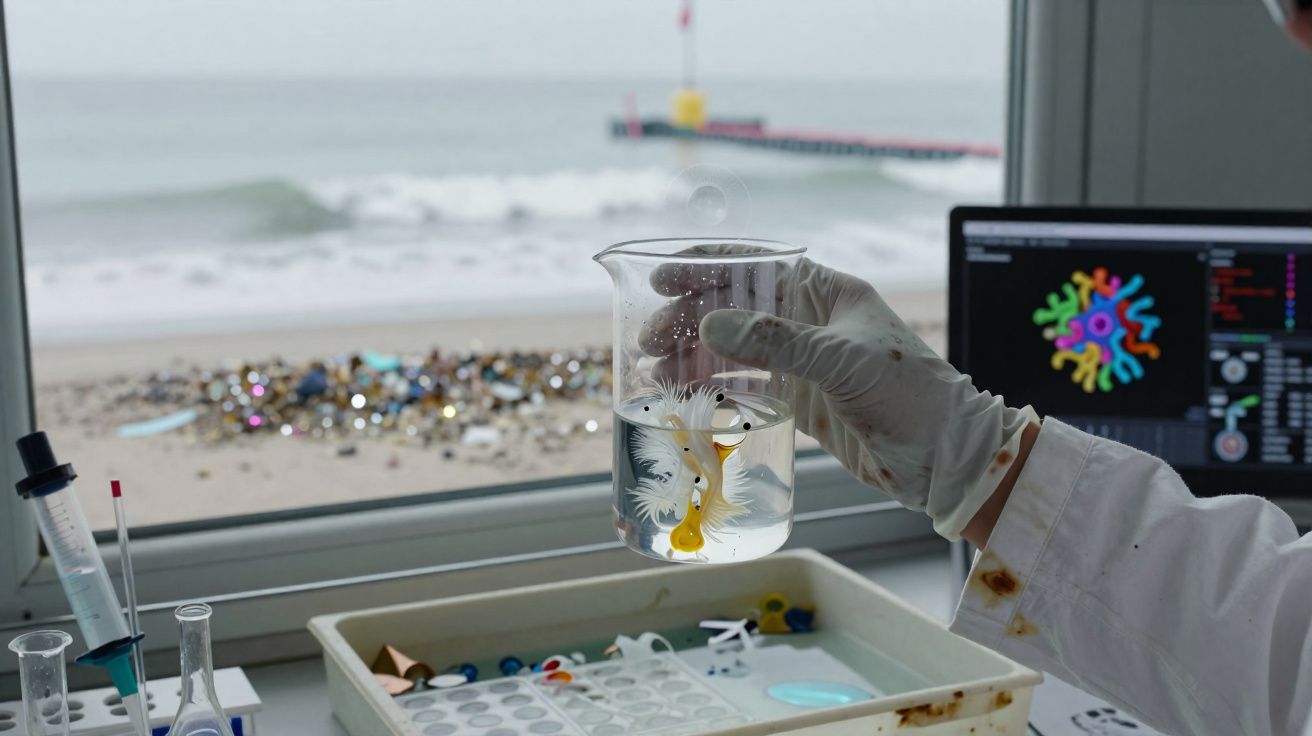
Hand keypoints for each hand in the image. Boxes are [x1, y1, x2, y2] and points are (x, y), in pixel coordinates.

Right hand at [643, 253, 1036, 539]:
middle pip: (735, 306)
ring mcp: (804, 361)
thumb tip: (712, 325)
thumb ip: (776, 342)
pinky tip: (684, 393)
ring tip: (656, 371)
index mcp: (828, 292)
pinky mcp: (801, 400)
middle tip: (650, 339)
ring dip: (694, 357)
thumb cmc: (911, 397)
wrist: (943, 460)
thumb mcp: (841, 362)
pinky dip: (715, 387)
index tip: (663, 278)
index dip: (707, 267)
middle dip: (690, 319)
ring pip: (734, 349)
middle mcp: (811, 321)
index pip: (757, 265)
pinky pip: (747, 385)